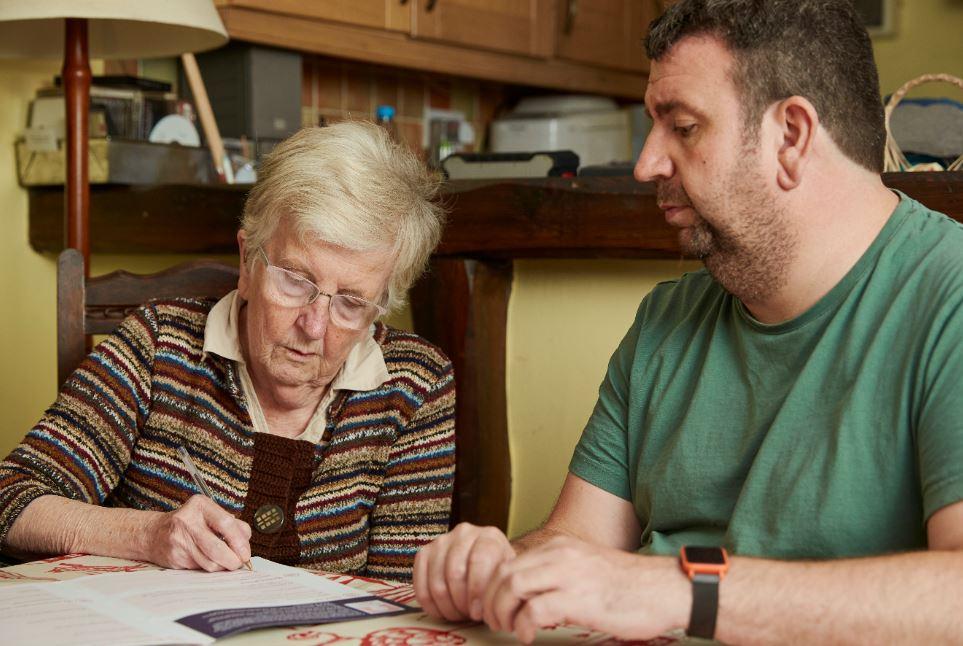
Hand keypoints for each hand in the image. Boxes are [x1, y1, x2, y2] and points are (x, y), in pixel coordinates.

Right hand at [145, 495, 251, 570]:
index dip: (239, 541)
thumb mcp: (209, 514)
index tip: (246, 552)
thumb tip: (246, 542)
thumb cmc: (189, 523)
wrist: (153, 533)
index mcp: (200, 506)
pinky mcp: (174, 558)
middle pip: (217, 548)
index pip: (226, 523)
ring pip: (209, 563)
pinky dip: (209, 568)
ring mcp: (179, 541)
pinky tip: (208, 560)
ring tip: (225, 562)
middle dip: (233, 560)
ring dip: (222, 566)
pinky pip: (199, 569)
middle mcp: (187, 521)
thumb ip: (232, 524)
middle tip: (239, 562)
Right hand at [414, 522, 515, 621]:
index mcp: (489, 536)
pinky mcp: (424, 553)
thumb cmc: (496, 575)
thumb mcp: (505, 578)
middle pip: (455, 573)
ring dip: (447, 607)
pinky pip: (420, 587)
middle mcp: (464, 533)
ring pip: (437, 584)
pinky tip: (443, 610)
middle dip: (461, 603)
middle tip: (468, 615)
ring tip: (459, 613)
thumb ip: (497, 587)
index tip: (478, 613)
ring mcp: (441, 541)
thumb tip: (480, 608)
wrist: (484, 565)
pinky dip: (431, 605)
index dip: (476, 591)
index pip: (479, 561)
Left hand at [482, 536, 688, 643]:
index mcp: (559, 547)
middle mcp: (560, 555)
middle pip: (504, 573)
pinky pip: (534, 610)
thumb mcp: (585, 568)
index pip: (508, 561)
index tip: (493, 605)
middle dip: (491, 600)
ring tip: (509, 628)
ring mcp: (569, 575)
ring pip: (513, 587)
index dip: (492, 586)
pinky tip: (528, 636)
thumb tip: (530, 593)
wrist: (664, 589)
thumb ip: (557, 573)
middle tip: (494, 620)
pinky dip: (523, 625)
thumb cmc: (628, 586)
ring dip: (503, 612)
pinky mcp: (579, 599)